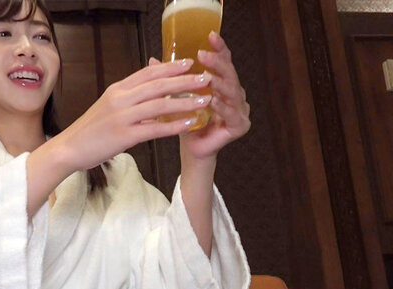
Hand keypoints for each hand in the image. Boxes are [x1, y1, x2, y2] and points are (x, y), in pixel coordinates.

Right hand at [54, 59, 214, 170]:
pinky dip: (174, 125)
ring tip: (205, 99)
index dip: (170, 67)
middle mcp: (120, 99)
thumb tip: (148, 89)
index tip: (190, 62)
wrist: (69, 148)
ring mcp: (122, 117)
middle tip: (205, 77)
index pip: (148, 73)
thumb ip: (128, 96)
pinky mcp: (124, 136)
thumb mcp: (108, 105)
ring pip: (160, 105)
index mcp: (117, 89)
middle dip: (184, 80)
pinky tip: (189, 124)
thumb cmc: (90, 130)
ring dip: (185, 102)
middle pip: (158, 85)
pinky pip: (154, 129)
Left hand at [151, 32, 250, 160]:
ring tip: (208, 77)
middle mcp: (236, 94)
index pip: (224, 61)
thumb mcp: (177, 96)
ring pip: (232, 92)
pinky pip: (231, 114)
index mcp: (224, 83)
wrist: (192, 148)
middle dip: (216, 63)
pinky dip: (221, 107)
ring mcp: (240, 110)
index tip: (210, 35)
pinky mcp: (239, 126)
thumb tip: (152, 59)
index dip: (219, 48)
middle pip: (229, 73)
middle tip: (203, 55)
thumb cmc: (186, 122)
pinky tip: (213, 101)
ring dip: (220, 83)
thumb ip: (170, 78)